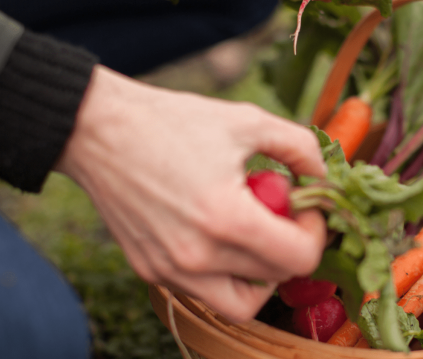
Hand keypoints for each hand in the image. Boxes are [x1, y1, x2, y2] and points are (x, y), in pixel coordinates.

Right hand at [56, 66, 327, 322]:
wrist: (98, 130)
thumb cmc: (172, 121)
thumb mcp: (247, 121)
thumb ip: (299, 146)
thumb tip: (324, 176)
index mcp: (226, 218)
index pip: (299, 258)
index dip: (315, 232)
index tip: (303, 204)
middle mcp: (197, 257)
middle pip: (275, 280)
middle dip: (290, 246)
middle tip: (280, 212)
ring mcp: (170, 270)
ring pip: (240, 302)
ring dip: (260, 273)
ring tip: (254, 232)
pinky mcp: (150, 271)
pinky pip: (204, 291)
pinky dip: (224, 271)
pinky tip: (218, 231)